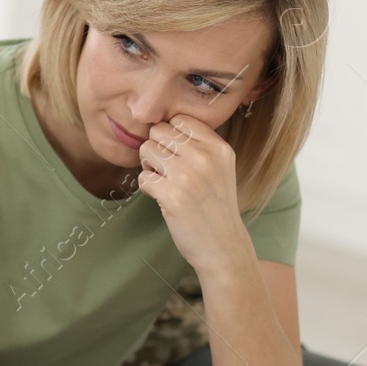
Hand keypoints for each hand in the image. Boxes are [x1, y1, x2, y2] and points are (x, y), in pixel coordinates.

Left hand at [134, 114, 248, 273]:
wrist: (223, 245)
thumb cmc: (215, 205)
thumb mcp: (220, 167)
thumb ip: (198, 145)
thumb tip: (160, 126)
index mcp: (219, 147)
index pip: (180, 120)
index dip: (170, 135)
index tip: (176, 153)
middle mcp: (205, 157)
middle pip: (159, 132)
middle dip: (156, 149)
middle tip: (166, 170)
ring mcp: (188, 176)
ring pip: (147, 150)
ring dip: (149, 166)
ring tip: (164, 182)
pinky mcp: (172, 195)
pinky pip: (143, 177)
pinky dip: (147, 187)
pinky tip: (162, 197)